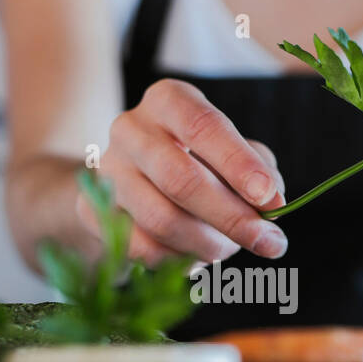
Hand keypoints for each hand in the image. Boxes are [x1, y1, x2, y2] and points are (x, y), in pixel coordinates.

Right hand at [89, 79, 288, 264]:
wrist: (131, 181)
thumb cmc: (196, 161)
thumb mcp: (232, 153)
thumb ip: (258, 169)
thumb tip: (272, 199)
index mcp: (168, 101)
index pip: (204, 127)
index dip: (239, 165)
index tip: (271, 200)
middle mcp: (130, 129)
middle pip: (180, 179)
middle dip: (231, 217)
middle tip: (268, 242)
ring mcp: (107, 170)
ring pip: (161, 219)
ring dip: (207, 244)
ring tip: (230, 250)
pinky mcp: (91, 210)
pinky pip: (140, 247)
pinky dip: (177, 260)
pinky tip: (197, 257)